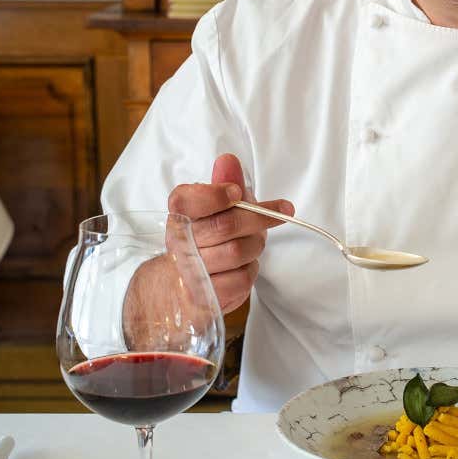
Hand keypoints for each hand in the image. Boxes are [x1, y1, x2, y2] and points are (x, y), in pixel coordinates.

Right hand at [167, 153, 293, 313]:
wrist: (181, 286)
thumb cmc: (204, 239)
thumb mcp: (214, 208)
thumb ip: (223, 183)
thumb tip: (229, 160)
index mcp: (179, 216)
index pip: (186, 201)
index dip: (214, 195)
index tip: (235, 192)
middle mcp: (178, 244)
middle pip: (224, 225)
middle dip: (259, 217)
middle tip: (279, 213)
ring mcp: (189, 273)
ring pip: (237, 252)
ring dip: (255, 245)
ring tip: (254, 242)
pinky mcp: (205, 298)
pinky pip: (241, 280)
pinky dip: (250, 270)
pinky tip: (244, 266)